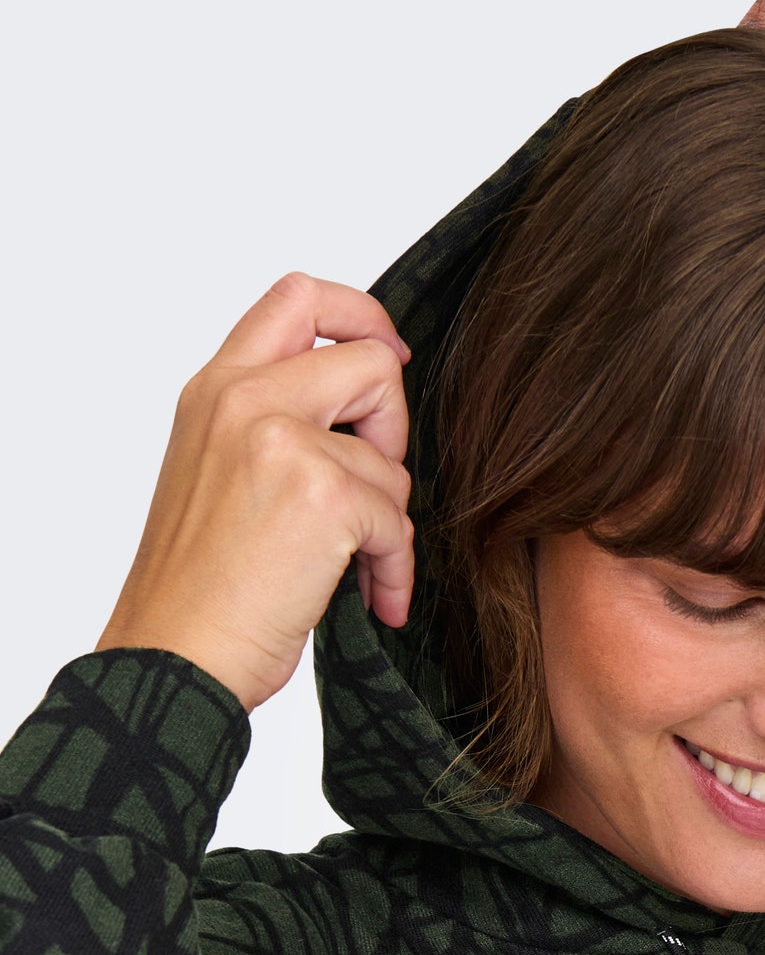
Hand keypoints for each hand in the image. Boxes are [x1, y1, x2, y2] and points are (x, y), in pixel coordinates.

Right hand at [96, 273, 413, 712]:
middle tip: (371, 487)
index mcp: (216, 390)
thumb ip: (273, 423)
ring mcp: (282, 442)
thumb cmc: (198, 588)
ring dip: (386, 524)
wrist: (175, 656)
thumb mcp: (215, 473)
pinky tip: (374, 599)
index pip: (297, 299)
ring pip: (390, 460)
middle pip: (372, 360)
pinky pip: (399, 521)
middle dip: (393, 429)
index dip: (361, 317)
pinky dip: (394, 569)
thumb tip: (362, 408)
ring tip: (352, 568)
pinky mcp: (324, 495)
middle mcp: (244, 400)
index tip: (388, 354)